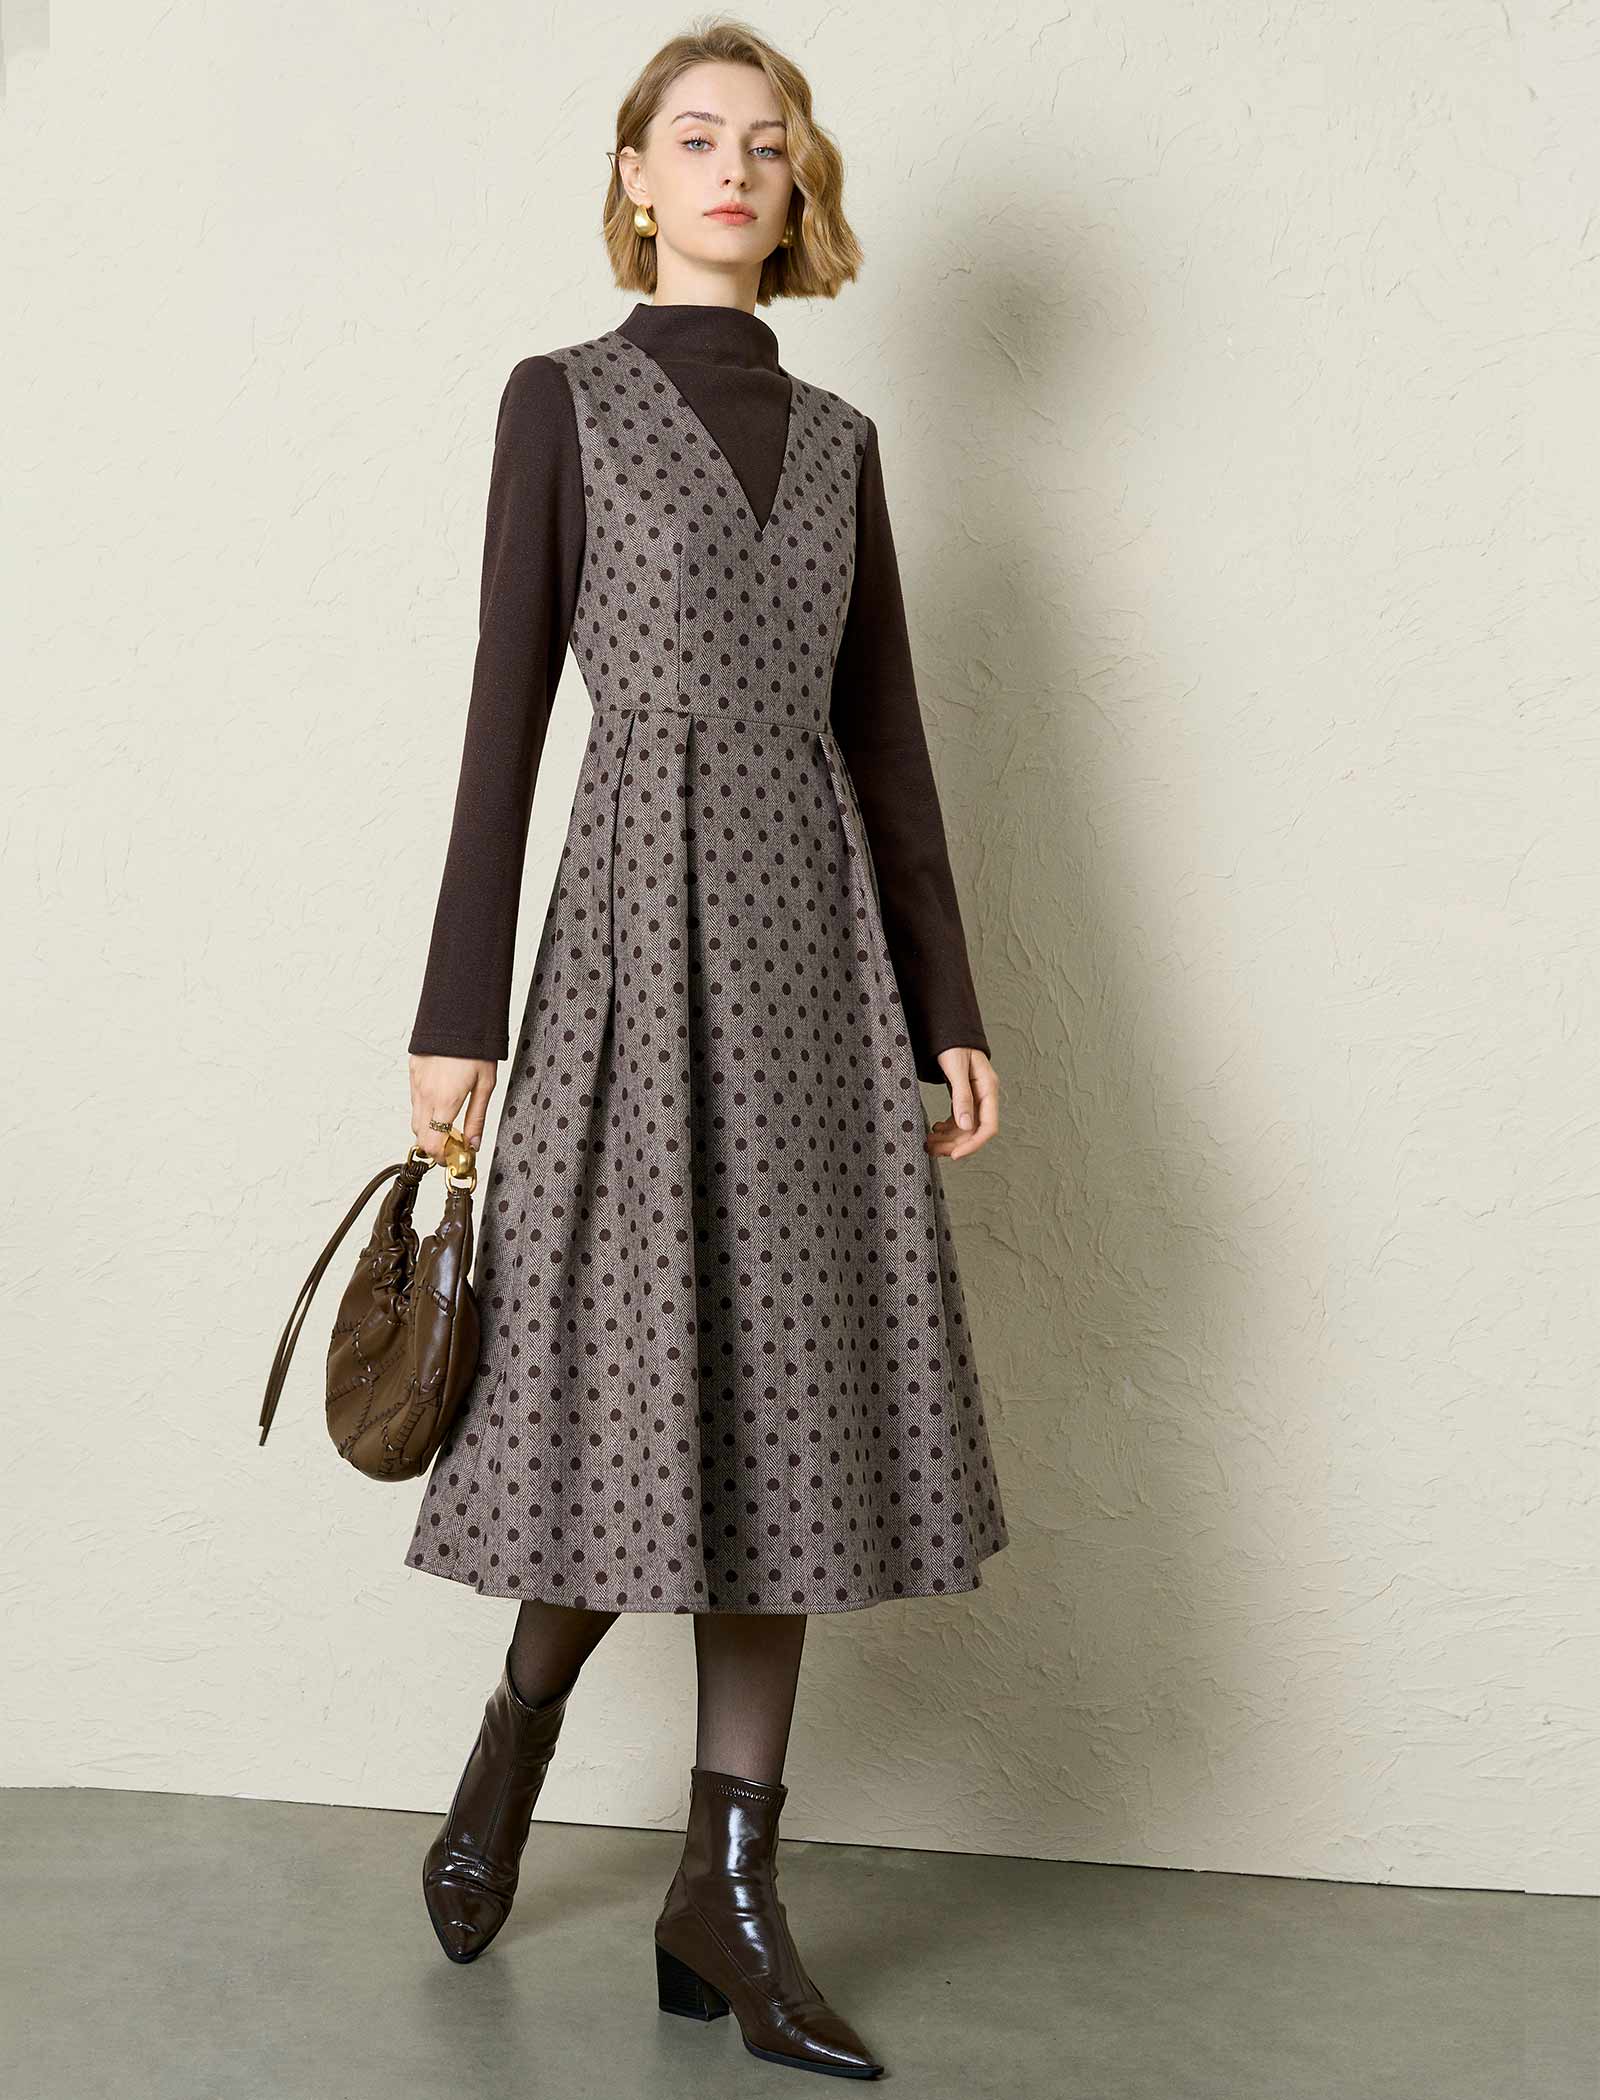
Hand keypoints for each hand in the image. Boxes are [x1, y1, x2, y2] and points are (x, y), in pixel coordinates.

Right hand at [408, 1053, 497, 1161]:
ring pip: (415, 1119)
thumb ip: (476, 1118)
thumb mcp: (485, 1085)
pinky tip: (442, 1102)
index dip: (443, 1157)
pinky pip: (415, 1099)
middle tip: (454, 1144)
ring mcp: (416, 1082)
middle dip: (435, 1146)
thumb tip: (473, 1145)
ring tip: (450, 1122)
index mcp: (445, 1100)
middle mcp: (425, 1094)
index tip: (455, 1157)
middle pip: (420, 1136)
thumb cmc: (476, 1048)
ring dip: (429, 1128)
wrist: (459, 1015)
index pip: (433, 1144)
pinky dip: (425, 1109)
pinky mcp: (413, 1072)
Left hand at [926, 1046, 998, 1160]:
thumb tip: (967, 1125)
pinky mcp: (964, 1096)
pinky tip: (935, 1130)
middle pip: (975, 1131)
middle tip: (931, 1149)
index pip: (988, 1126)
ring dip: (948, 1139)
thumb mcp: (955, 1068)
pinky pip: (959, 1119)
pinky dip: (947, 1128)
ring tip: (928, 1142)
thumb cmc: (953, 1044)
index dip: (973, 1144)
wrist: (947, 1029)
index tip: (955, 1156)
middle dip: (954, 1144)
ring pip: (965, 1128)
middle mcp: (984, 1096)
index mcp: (988, 1089)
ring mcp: (975, 1097)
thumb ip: (961, 1095)